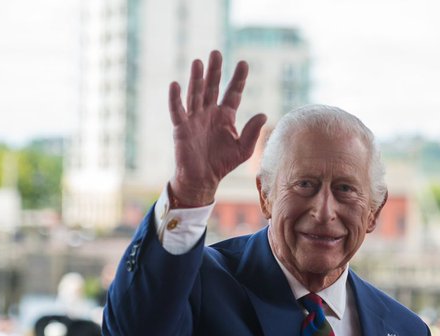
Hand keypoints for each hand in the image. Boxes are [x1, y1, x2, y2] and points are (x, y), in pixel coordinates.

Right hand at [166, 50, 266, 207]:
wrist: (202, 179)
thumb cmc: (223, 163)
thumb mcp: (243, 149)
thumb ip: (252, 132)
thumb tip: (263, 114)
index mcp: (226, 116)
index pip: (233, 93)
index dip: (238, 79)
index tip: (243, 63)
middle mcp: (210, 112)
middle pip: (213, 87)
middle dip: (215, 71)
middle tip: (216, 53)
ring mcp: (194, 118)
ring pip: (195, 94)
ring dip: (196, 79)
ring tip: (198, 62)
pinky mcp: (181, 127)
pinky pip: (177, 110)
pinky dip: (175, 98)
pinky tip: (176, 85)